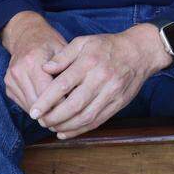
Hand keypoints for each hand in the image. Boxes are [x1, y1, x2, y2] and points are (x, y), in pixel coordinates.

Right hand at [0, 11, 67, 114]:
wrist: (26, 36)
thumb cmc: (50, 44)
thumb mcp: (64, 50)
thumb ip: (68, 69)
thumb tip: (77, 93)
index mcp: (33, 61)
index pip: (46, 93)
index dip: (62, 105)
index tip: (75, 112)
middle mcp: (19, 72)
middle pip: (37, 104)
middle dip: (54, 113)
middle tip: (70, 119)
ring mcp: (11, 80)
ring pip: (30, 107)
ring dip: (45, 113)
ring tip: (62, 114)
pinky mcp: (8, 88)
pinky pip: (24, 105)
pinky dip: (37, 109)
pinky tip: (49, 107)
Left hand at [30, 24, 172, 138]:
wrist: (139, 52)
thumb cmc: (107, 46)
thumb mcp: (84, 42)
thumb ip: (63, 55)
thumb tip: (45, 68)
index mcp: (89, 62)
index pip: (63, 85)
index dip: (46, 100)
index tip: (34, 110)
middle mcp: (101, 79)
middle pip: (74, 105)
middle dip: (54, 117)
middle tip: (40, 121)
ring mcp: (111, 93)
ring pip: (86, 116)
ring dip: (66, 126)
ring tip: (51, 127)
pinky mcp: (118, 103)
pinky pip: (98, 121)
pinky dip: (80, 130)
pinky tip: (65, 132)